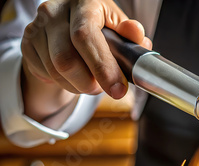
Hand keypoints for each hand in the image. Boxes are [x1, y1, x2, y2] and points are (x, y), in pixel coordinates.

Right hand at [21, 0, 151, 123]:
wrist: (69, 26)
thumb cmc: (101, 28)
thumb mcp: (120, 29)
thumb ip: (131, 35)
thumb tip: (136, 33)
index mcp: (84, 3)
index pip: (86, 36)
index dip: (102, 67)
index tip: (118, 90)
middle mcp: (56, 10)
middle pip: (66, 59)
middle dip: (89, 83)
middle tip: (103, 89)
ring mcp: (38, 26)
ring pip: (55, 71)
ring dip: (78, 86)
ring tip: (91, 83)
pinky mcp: (27, 42)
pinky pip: (45, 73)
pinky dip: (64, 83)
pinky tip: (74, 76)